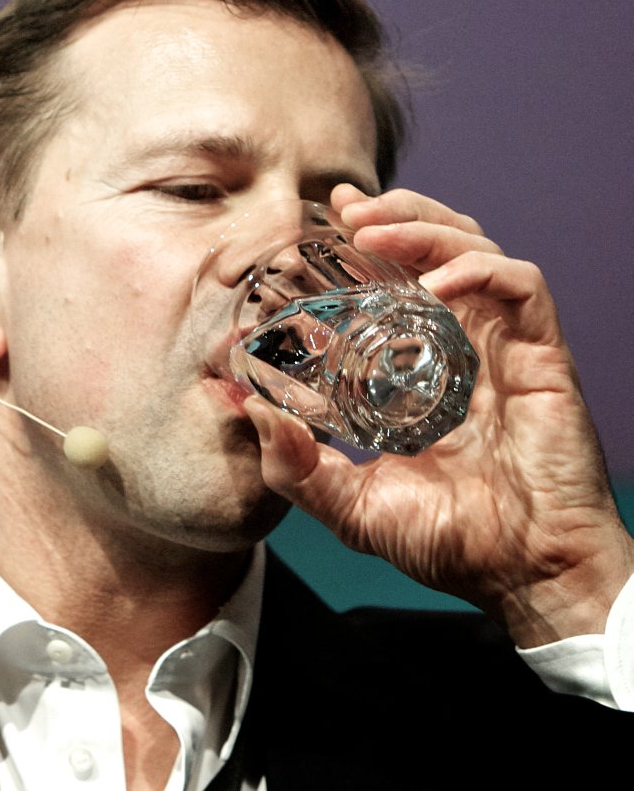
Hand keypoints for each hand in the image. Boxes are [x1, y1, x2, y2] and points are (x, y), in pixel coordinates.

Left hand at [245, 184, 633, 645]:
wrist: (531, 579)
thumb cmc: (456, 545)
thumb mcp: (353, 506)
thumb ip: (297, 467)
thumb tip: (247, 409)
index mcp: (426, 365)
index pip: (396, 279)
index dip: (361, 243)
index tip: (317, 221)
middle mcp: (466, 343)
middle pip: (438, 243)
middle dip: (392, 214)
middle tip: (345, 211)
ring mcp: (505, 345)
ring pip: (475, 246)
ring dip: (423, 227)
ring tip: (373, 233)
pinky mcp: (542, 354)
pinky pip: (520, 285)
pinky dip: (477, 269)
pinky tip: (437, 286)